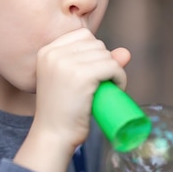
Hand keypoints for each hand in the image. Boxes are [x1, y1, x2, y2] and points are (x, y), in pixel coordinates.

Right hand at [14, 28, 129, 171]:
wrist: (54, 136)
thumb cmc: (64, 111)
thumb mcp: (74, 81)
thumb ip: (96, 63)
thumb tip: (126, 53)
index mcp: (46, 51)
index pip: (83, 35)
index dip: (95, 52)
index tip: (95, 72)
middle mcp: (53, 53)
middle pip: (96, 44)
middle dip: (105, 61)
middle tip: (102, 84)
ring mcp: (66, 63)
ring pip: (106, 55)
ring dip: (114, 70)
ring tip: (107, 89)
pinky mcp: (81, 75)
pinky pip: (112, 66)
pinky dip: (120, 77)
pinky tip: (117, 89)